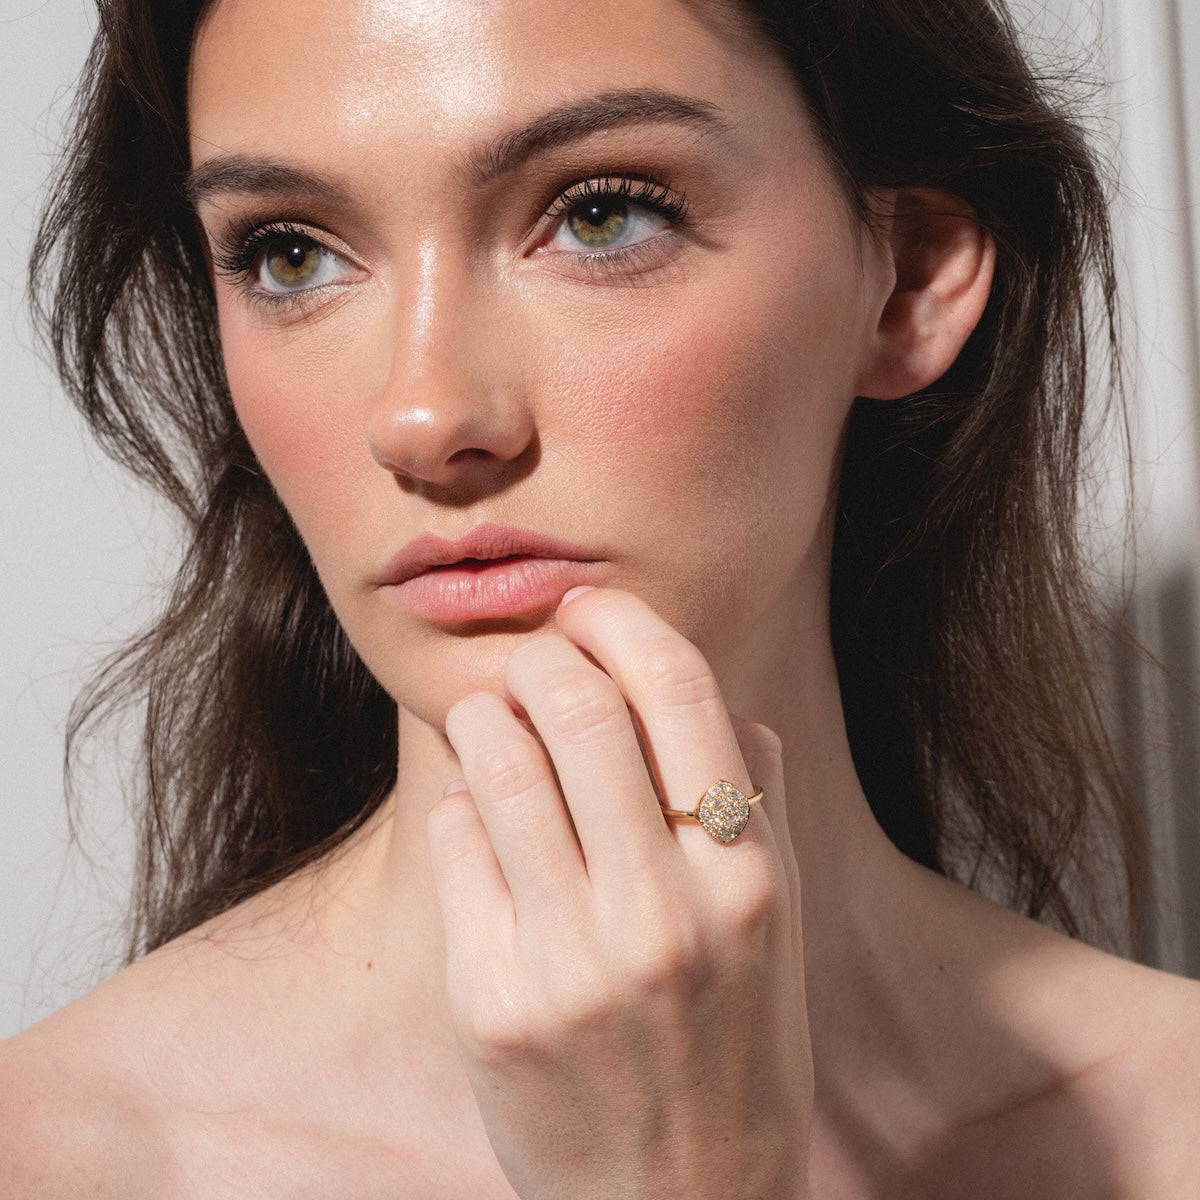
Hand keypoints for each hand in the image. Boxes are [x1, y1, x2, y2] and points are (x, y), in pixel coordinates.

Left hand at [427, 587, 810, 1198]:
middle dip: (538, 655)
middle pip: (574, 705)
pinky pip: (454, 838)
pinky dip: (461, 801)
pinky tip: (481, 818)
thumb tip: (713, 698)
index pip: (680, 691)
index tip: (593, 609)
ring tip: (496, 723)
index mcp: (748, 882)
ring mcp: (568, 962)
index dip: (623, 621)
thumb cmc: (735, 1050)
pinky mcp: (490, 1002)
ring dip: (486, 714)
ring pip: (495, 757)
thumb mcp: (777, 927)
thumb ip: (758, 800)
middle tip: (533, 661)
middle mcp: (662, 915)